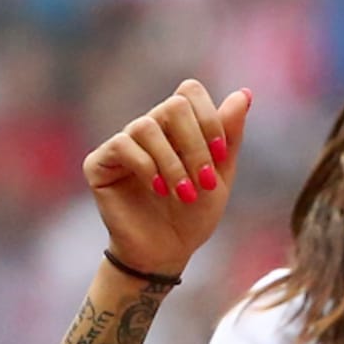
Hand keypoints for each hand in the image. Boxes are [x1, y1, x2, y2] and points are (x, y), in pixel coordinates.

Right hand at [84, 79, 248, 279]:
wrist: (166, 251)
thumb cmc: (193, 214)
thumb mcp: (220, 174)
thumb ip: (229, 135)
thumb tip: (244, 94)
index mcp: (176, 126)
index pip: (189, 91)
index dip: (210, 119)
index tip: (221, 156)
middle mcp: (148, 127)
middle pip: (173, 105)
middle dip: (196, 145)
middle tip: (205, 180)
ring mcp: (122, 143)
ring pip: (147, 126)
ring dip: (173, 162)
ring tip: (184, 193)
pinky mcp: (99, 162)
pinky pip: (123, 145)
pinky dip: (148, 167)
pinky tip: (159, 190)